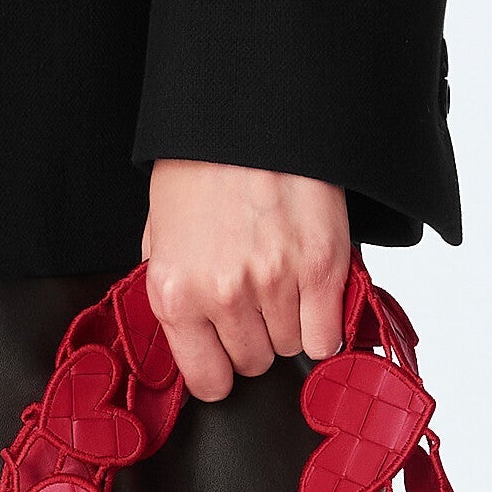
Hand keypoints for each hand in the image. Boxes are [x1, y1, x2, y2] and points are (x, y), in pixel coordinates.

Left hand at [140, 162, 353, 402]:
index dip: (221, 370)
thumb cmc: (200, 165)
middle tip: (257, 299)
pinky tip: (315, 293)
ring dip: (291, 322)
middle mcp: (222, 295)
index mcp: (174, 293)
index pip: (207, 381)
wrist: (245, 111)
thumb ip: (176, 291)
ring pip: (292, 347)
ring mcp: (274, 282)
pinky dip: (326, 320)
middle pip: (254, 362)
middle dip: (257, 338)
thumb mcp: (163, 235)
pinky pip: (328, 334)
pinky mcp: (321, 265)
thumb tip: (193, 338)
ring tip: (283, 279)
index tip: (227, 357)